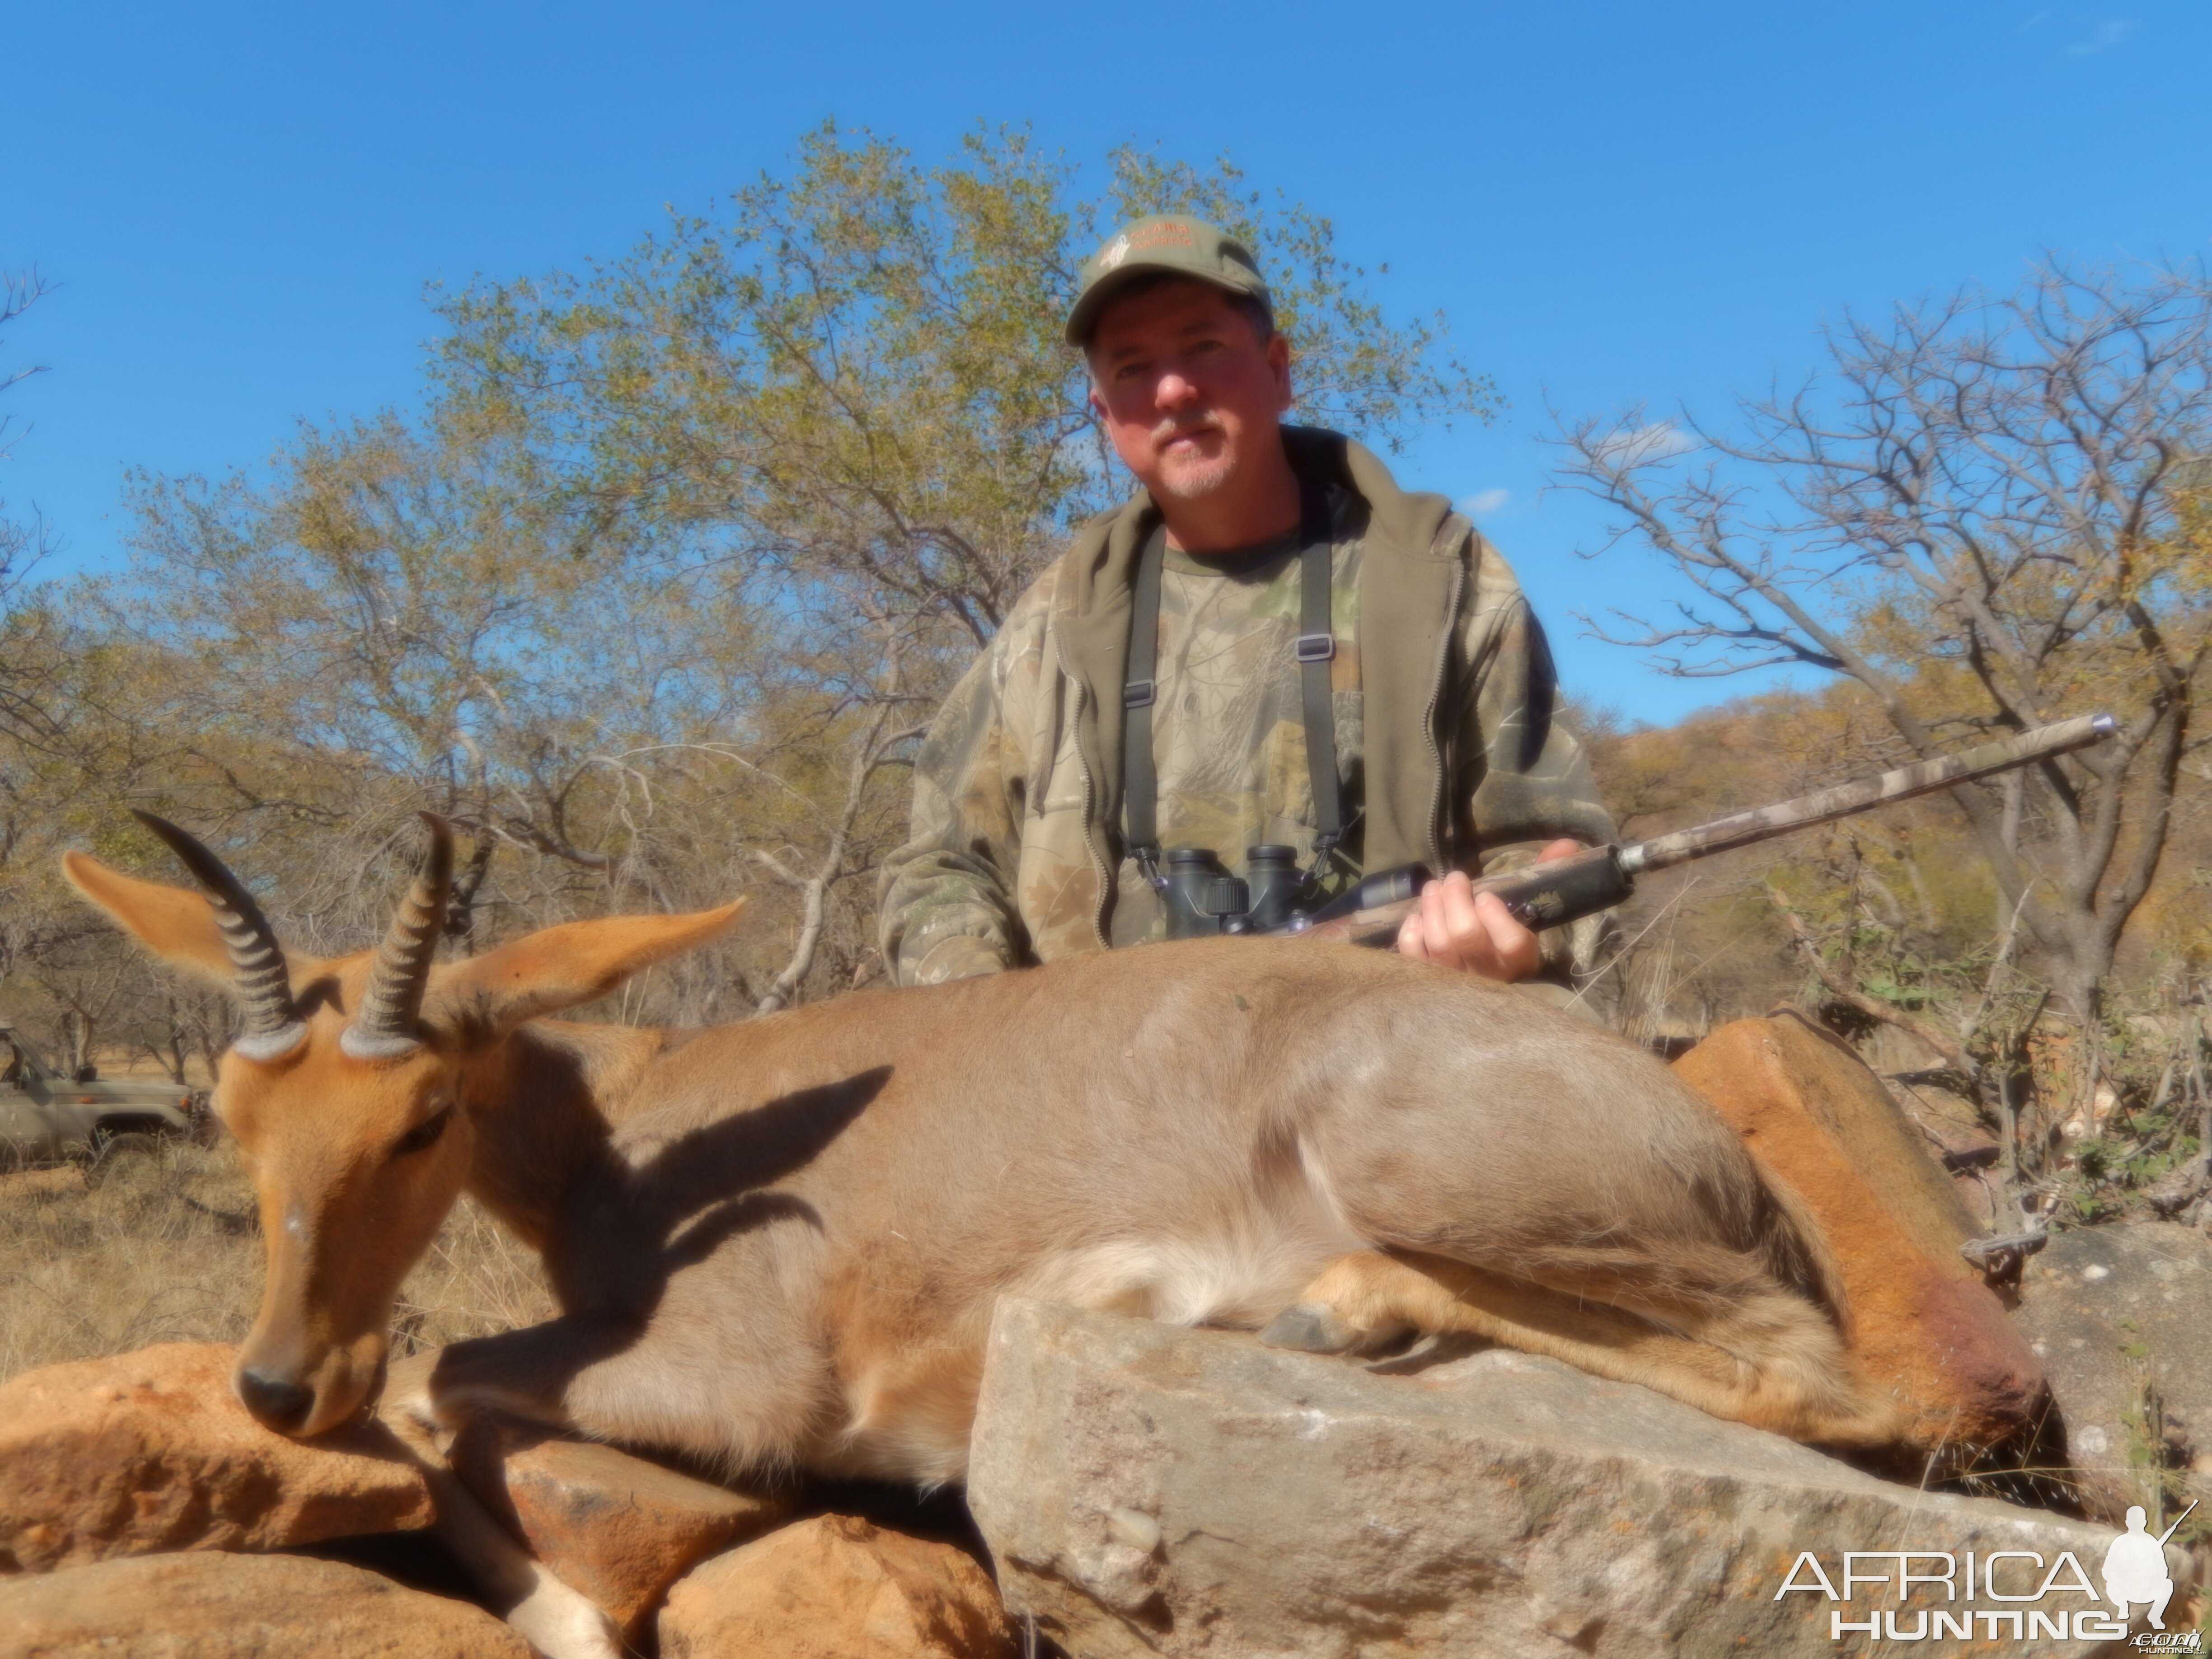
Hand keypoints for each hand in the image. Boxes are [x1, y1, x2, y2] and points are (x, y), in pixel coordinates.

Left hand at [1395, 839, 1580, 980]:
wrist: (1489, 984)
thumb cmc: (1509, 933)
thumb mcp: (1530, 906)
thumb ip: (1546, 874)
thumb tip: (1564, 845)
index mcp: (1522, 958)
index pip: (1512, 944)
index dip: (1496, 918)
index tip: (1486, 896)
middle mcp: (1490, 974)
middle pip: (1467, 937)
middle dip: (1456, 899)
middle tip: (1454, 879)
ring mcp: (1458, 981)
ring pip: (1440, 945)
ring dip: (1433, 909)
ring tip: (1434, 888)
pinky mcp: (1430, 980)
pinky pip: (1417, 960)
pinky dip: (1412, 937)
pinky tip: (1417, 918)